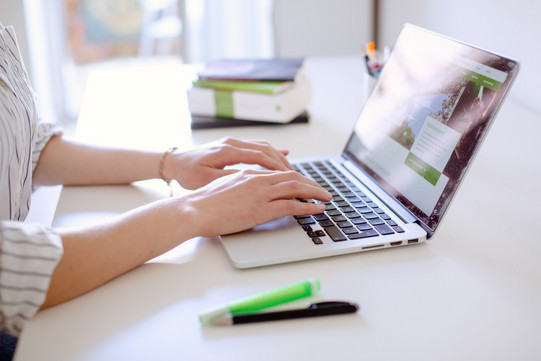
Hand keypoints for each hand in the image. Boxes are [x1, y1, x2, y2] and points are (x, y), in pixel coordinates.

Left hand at [165, 137, 293, 189]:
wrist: (173, 162)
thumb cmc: (187, 173)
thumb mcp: (207, 180)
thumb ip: (230, 178)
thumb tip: (253, 179)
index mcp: (227, 150)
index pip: (260, 156)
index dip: (278, 167)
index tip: (292, 177)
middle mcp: (232, 142)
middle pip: (266, 149)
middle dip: (284, 163)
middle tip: (298, 177)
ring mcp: (233, 142)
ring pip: (263, 147)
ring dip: (279, 158)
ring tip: (293, 172)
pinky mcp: (232, 146)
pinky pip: (257, 147)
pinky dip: (271, 153)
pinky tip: (283, 156)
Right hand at [182, 169, 331, 237]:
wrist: (193, 209)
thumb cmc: (202, 203)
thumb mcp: (223, 187)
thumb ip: (239, 186)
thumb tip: (247, 193)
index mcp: (248, 173)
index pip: (279, 172)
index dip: (296, 177)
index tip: (305, 183)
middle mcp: (257, 179)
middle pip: (292, 176)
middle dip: (310, 183)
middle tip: (322, 189)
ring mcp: (260, 193)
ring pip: (295, 187)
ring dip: (314, 192)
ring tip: (326, 197)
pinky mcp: (261, 209)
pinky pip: (291, 205)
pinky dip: (308, 206)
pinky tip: (317, 209)